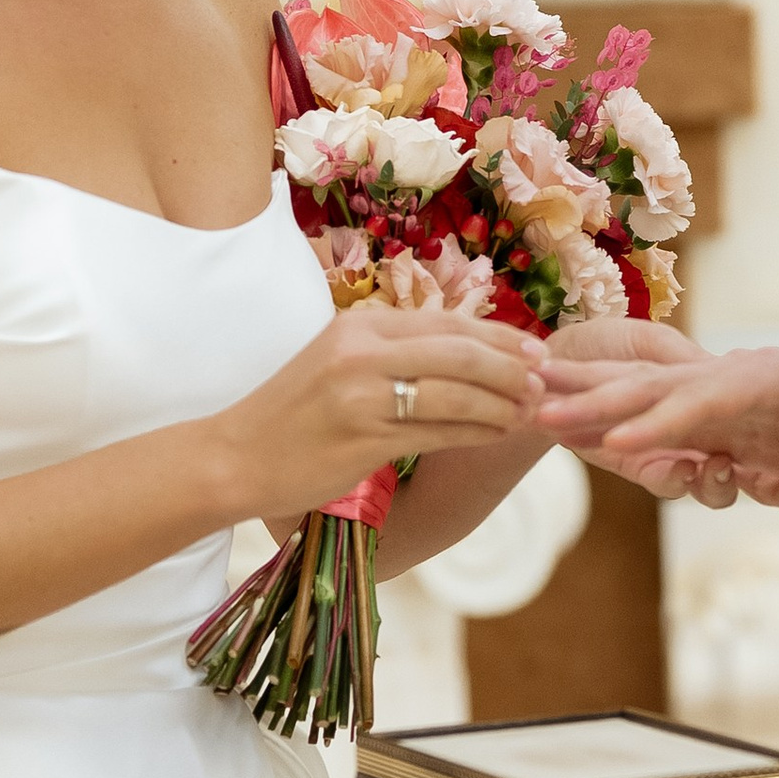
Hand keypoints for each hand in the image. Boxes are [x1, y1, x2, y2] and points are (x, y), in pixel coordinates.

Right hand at [214, 305, 544, 524]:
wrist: (234, 456)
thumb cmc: (292, 412)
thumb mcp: (337, 361)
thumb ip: (392, 351)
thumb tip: (465, 351)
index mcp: (358, 325)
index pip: (446, 321)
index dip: (498, 336)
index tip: (534, 349)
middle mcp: (361, 352)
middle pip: (460, 351)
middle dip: (511, 367)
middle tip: (544, 381)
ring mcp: (361, 395)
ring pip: (456, 394)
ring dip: (502, 404)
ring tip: (527, 412)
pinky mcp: (363, 439)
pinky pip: (437, 433)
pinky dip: (476, 432)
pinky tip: (496, 434)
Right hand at [534, 347, 778, 533]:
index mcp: (771, 378)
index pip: (705, 399)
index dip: (662, 422)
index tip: (620, 444)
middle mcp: (736, 376)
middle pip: (655, 387)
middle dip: (598, 401)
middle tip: (540, 415)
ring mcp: (721, 391)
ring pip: (643, 396)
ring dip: (589, 403)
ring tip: (530, 412)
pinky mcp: (715, 412)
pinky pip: (654, 416)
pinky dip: (608, 417)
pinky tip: (564, 424)